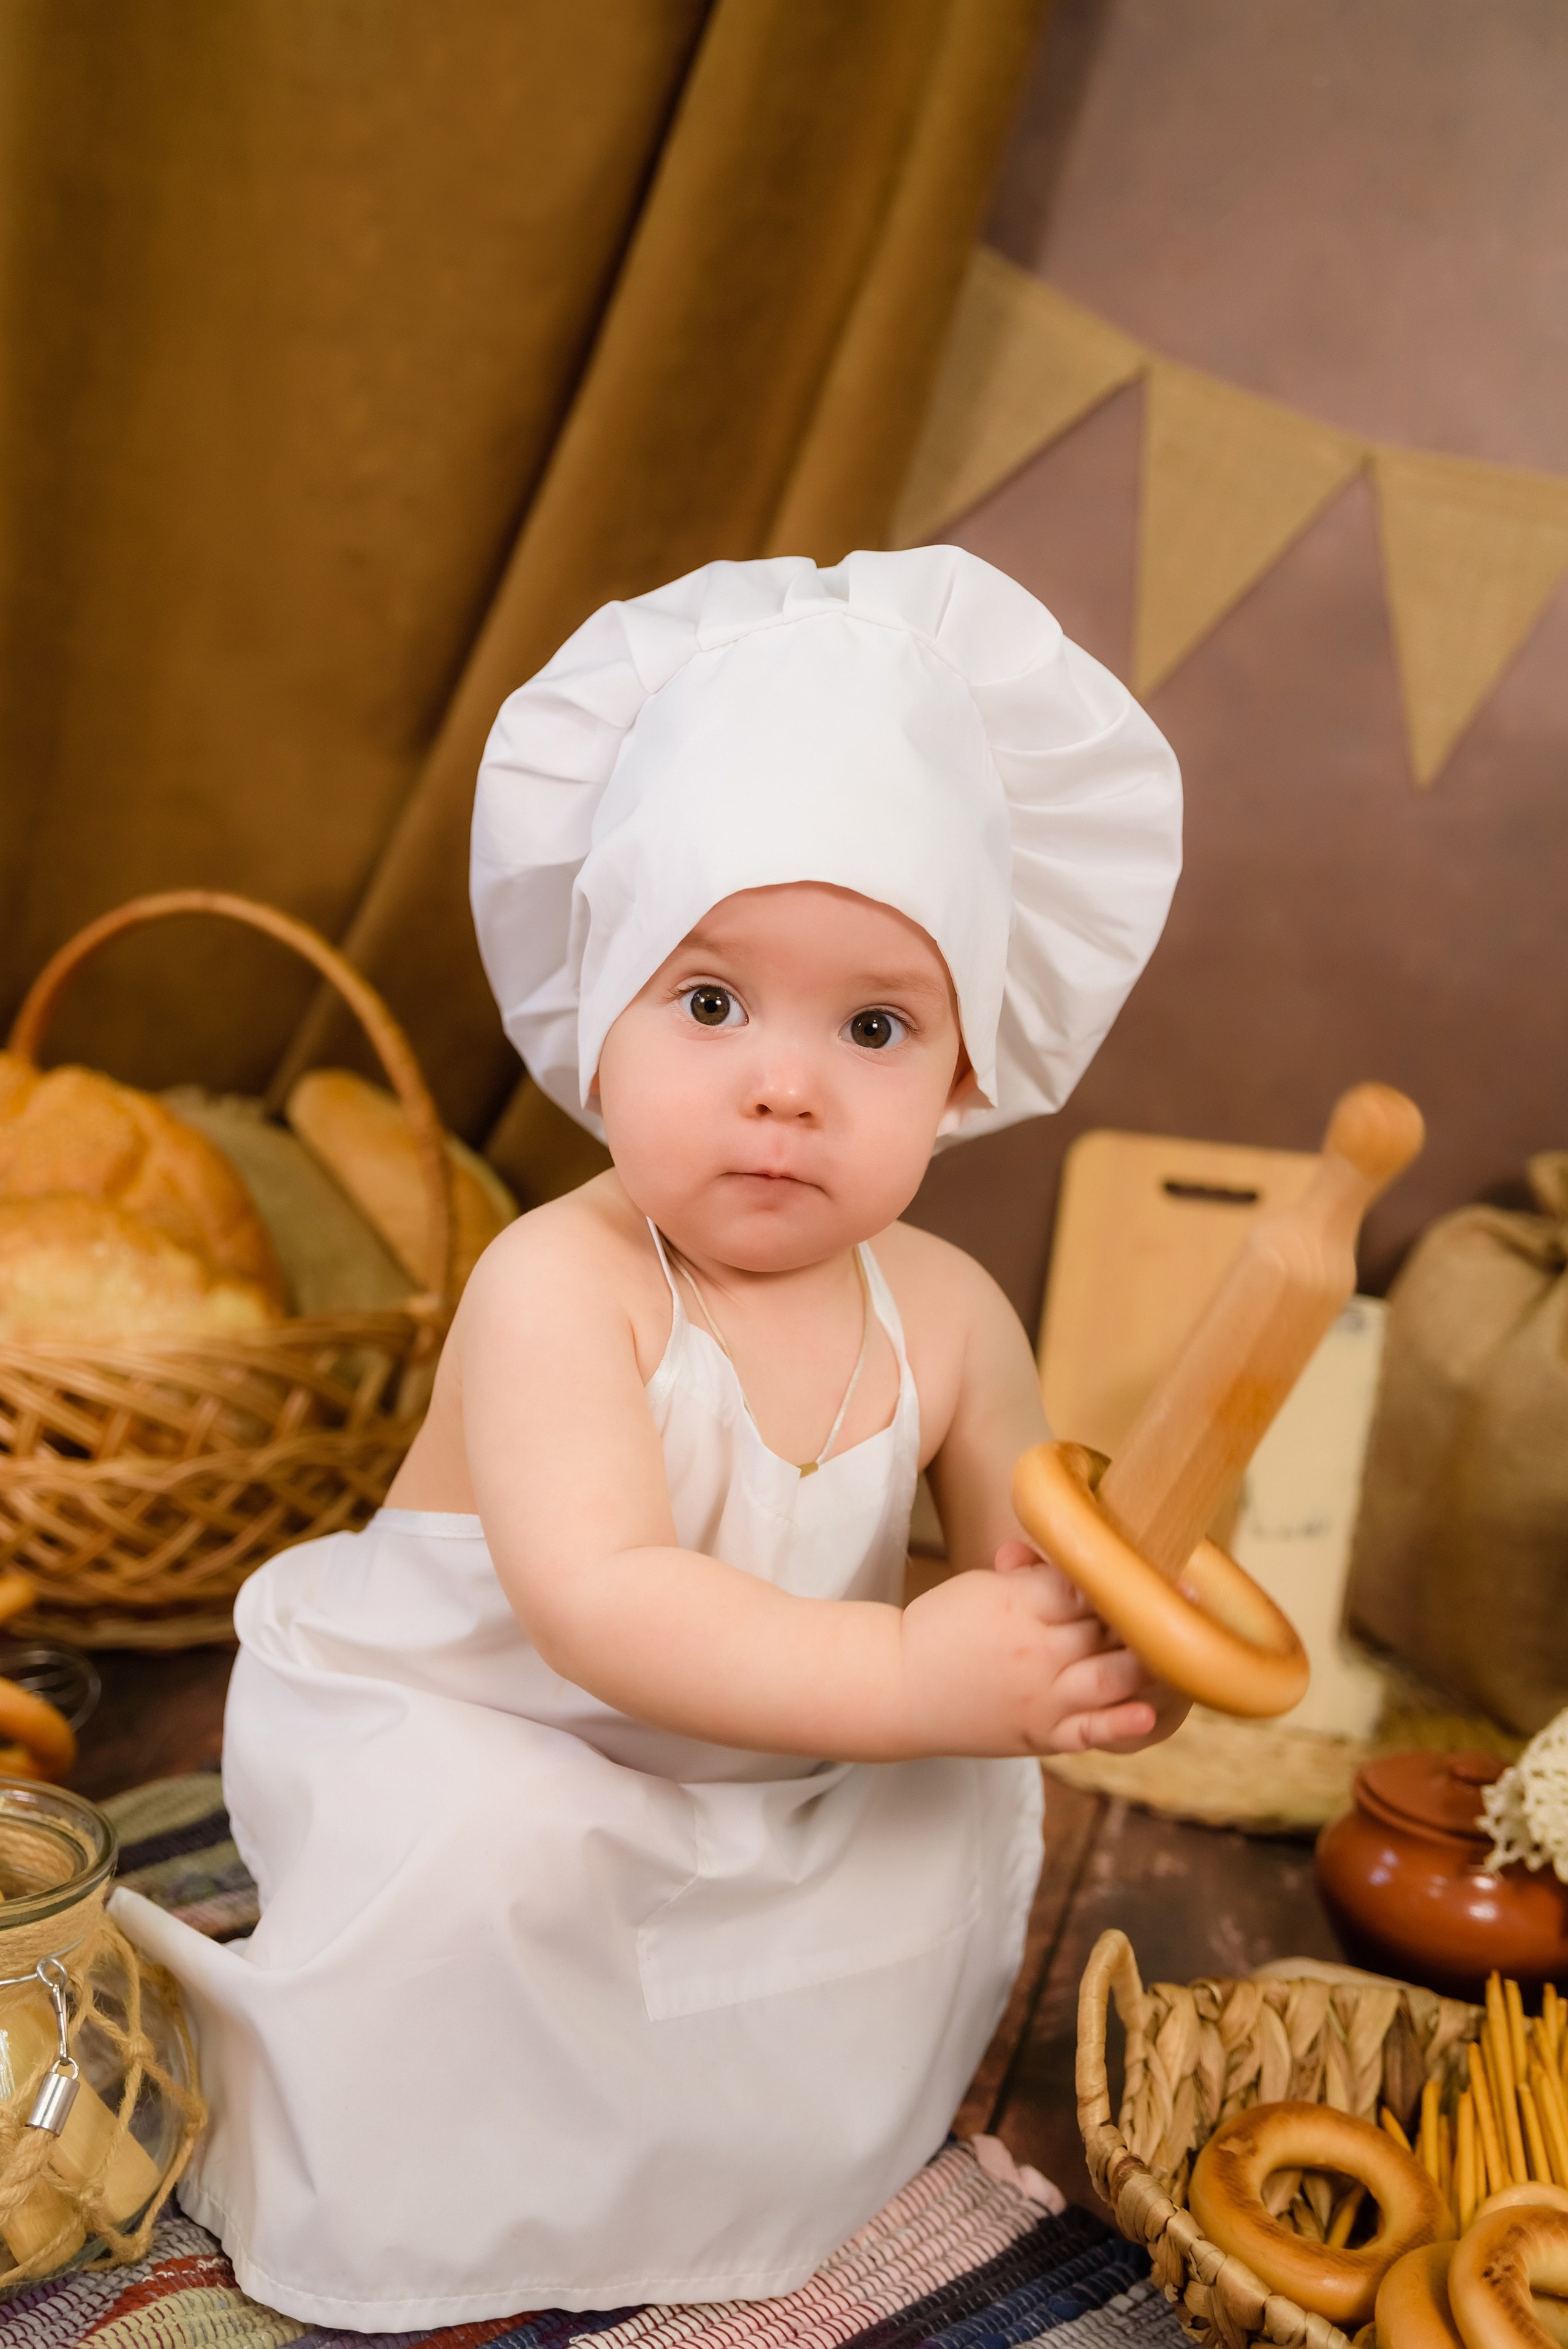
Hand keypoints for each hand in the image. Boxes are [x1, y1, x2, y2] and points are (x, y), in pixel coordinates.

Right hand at [896, 1540, 1184, 1757]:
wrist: (897, 1688)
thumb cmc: (942, 1629)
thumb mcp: (981, 1589)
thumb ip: (1030, 1576)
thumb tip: (1070, 1556)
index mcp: (1019, 1604)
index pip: (1086, 1584)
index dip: (1124, 1574)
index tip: (1160, 1560)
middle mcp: (1036, 1650)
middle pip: (1107, 1628)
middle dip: (1149, 1613)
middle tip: (1190, 1597)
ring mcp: (1041, 1697)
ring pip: (1111, 1677)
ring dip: (1152, 1663)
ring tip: (1185, 1648)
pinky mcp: (1040, 1735)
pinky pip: (1088, 1732)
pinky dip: (1120, 1724)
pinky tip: (1148, 1713)